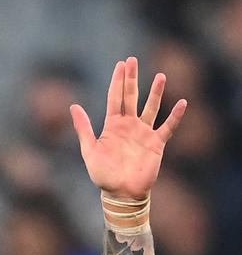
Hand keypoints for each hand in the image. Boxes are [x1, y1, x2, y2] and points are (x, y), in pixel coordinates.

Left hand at [70, 56, 186, 199]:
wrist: (121, 194)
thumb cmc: (104, 176)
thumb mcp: (90, 150)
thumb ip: (84, 128)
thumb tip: (73, 106)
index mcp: (112, 126)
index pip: (115, 98)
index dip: (117, 81)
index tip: (120, 64)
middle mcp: (129, 126)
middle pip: (131, 97)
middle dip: (132, 79)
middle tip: (132, 60)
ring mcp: (143, 133)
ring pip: (151, 108)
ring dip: (155, 93)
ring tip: (160, 76)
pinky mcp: (156, 144)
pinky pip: (168, 127)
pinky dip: (175, 116)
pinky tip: (182, 103)